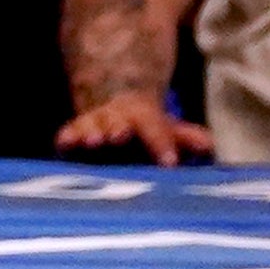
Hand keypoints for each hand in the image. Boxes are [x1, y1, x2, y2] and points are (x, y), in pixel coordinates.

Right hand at [56, 97, 212, 164]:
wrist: (112, 105)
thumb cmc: (145, 128)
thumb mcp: (167, 128)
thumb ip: (184, 138)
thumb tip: (207, 145)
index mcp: (142, 118)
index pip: (154, 128)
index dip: (161, 143)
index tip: (169, 162)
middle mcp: (115, 119)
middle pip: (117, 123)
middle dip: (118, 130)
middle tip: (119, 137)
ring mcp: (92, 126)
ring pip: (91, 128)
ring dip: (90, 134)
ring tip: (91, 142)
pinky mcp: (72, 136)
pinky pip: (67, 136)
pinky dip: (65, 140)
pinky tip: (63, 144)